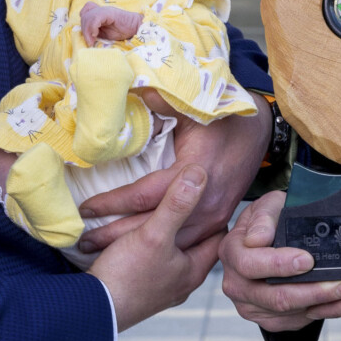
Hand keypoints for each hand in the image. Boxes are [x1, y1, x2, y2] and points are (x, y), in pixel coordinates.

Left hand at [74, 93, 272, 253]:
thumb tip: (129, 87)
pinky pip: (184, 241)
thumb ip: (160, 99)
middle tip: (82, 243)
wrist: (258, 133)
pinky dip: (160, 246)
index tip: (86, 208)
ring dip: (135, 247)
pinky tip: (138, 251)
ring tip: (100, 253)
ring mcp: (214, 216)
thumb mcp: (194, 106)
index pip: (145, 195)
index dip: (113, 202)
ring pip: (168, 239)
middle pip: (153, 226)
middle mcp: (205, 201)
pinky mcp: (217, 222)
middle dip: (115, 236)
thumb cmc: (224, 119)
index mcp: (195, 171)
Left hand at [79, 2, 143, 45]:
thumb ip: (95, 32)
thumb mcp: (104, 33)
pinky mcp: (110, 12)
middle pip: (84, 15)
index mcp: (100, 12)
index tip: (88, 36)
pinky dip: (92, 27)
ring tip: (92, 40)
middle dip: (84, 30)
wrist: (136, 28)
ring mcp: (105, 9)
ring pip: (88, 16)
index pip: (85, 11)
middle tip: (90, 41)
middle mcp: (101, 9)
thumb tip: (86, 38)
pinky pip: (96, 17)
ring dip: (87, 30)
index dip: (83, 23)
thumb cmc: (123, 32)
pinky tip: (95, 34)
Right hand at [89, 164, 223, 329]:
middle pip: (196, 245)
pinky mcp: (142, 293)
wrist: (92, 311)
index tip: (212, 193)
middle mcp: (183, 282)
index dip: (217, 213)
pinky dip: (152, 250)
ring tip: (167, 215)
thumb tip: (200, 173)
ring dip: (170, 237)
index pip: (217, 236)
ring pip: (174, 256)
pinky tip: (141, 241)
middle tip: (193, 199)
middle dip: (194, 224)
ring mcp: (162, 290)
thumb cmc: (126, 276)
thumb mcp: (153, 233)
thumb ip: (176, 204)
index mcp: (194, 269)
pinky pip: (155, 265)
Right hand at [218, 191, 340, 332]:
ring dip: (320, 302)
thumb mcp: (270, 205)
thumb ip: (264, 217)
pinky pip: (293, 322)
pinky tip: (335, 300)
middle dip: (312, 290)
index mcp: (231, 252)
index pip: (249, 264)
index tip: (308, 260)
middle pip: (273, 296)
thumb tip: (258, 239)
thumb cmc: (273, 220)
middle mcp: (235, 283)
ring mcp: (249, 305)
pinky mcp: (266, 319)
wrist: (271, 240)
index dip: (279, 264)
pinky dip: (317, 311)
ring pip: (287, 311)